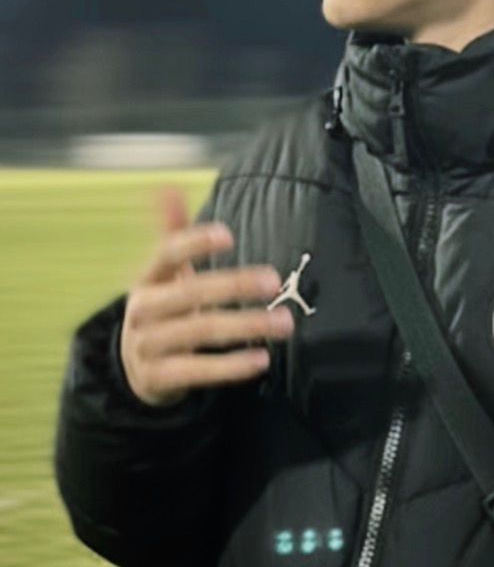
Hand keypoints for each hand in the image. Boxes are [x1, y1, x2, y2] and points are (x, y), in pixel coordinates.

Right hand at [119, 185, 293, 407]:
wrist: (134, 368)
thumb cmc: (163, 308)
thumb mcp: (164, 272)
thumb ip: (173, 232)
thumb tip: (168, 187)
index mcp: (148, 278)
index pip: (167, 254)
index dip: (195, 243)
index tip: (229, 235)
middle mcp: (144, 310)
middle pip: (191, 294)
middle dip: (234, 286)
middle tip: (275, 281)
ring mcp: (149, 346)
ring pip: (201, 332)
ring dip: (246, 326)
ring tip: (284, 323)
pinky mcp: (159, 379)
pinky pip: (198, 371)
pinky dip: (231, 367)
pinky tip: (261, 359)